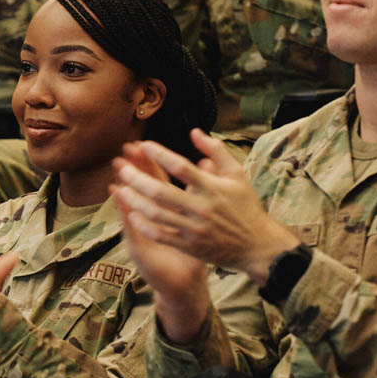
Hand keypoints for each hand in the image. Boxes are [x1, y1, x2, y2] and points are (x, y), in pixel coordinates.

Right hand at [112, 143, 210, 344]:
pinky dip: (126, 214)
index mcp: (166, 208)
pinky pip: (132, 228)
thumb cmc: (193, 249)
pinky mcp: (139, 249)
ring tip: (115, 175)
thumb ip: (199, 190)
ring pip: (132, 207)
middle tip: (120, 155)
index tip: (141, 144)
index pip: (156, 179)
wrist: (185, 283)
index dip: (149, 162)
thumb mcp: (195, 218)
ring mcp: (143, 233)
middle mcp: (151, 218)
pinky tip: (119, 201)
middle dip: (131, 172)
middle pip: (140, 189)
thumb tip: (204, 163)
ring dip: (124, 191)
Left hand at [113, 129, 298, 283]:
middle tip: (121, 167)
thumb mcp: (237, 174)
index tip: (143, 144)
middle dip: (137, 178)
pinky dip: (144, 225)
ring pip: (156, 214)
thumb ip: (216, 151)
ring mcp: (193, 228)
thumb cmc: (245, 206)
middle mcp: (201, 208)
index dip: (160, 154)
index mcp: (212, 188)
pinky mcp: (189, 245)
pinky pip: (160, 235)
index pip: (181, 167)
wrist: (256, 245)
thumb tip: (194, 131)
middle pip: (161, 191)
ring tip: (120, 188)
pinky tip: (131, 214)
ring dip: (135, 200)